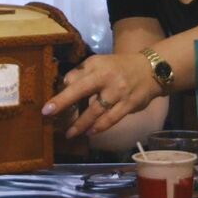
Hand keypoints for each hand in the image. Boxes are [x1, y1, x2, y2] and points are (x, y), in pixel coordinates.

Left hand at [42, 52, 158, 137]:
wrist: (150, 70)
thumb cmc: (118, 67)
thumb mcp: (99, 63)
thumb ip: (81, 73)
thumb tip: (64, 84)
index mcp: (97, 67)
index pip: (75, 80)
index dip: (61, 95)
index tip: (47, 108)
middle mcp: (107, 79)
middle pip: (82, 92)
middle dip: (65, 105)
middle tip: (51, 118)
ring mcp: (118, 93)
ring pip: (96, 111)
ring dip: (81, 124)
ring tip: (70, 133)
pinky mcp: (129, 105)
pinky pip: (112, 119)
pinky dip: (100, 127)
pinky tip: (90, 132)